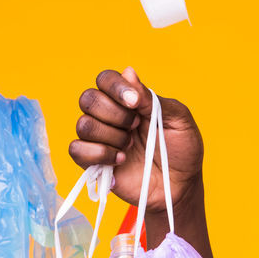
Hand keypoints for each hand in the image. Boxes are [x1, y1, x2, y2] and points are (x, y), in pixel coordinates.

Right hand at [68, 67, 201, 213]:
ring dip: (111, 136)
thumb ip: (152, 98)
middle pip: (88, 99)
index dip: (115, 87)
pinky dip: (99, 154)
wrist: (181, 185)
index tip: (135, 103)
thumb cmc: (182, 150)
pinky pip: (76, 150)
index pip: (105, 79)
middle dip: (115, 114)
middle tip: (137, 127)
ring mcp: (100, 139)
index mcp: (128, 100)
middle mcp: (109, 116)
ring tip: (131, 146)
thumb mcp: (178, 119)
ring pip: (83, 125)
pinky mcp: (94, 162)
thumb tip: (128, 72)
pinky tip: (121, 160)